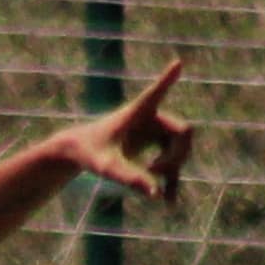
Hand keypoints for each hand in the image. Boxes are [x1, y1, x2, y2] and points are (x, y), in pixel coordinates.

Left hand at [53, 58, 193, 203]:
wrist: (82, 153)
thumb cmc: (90, 154)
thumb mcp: (108, 168)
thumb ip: (130, 178)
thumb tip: (155, 194)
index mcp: (138, 112)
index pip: (155, 93)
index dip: (167, 80)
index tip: (177, 63)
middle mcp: (152, 117)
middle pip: (183, 133)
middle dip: (176, 156)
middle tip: (155, 174)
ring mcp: (156, 130)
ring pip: (181, 148)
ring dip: (176, 171)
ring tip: (162, 196)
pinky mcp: (156, 144)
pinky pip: (174, 161)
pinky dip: (172, 180)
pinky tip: (167, 202)